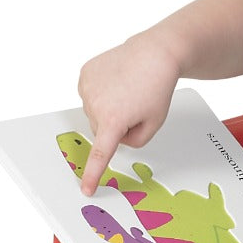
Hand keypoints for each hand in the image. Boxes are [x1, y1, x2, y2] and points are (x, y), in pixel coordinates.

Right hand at [76, 33, 180, 193]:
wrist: (155, 53)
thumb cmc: (158, 87)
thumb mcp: (154, 125)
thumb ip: (134, 142)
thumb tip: (114, 138)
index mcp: (113, 120)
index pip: (101, 154)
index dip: (92, 174)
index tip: (86, 189)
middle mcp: (95, 105)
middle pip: (101, 131)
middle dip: (116, 125)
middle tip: (135, 106)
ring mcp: (87, 87)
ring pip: (94, 114)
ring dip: (109, 109)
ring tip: (127, 91)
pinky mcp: (84, 74)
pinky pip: (90, 95)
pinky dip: (102, 93)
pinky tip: (117, 82)